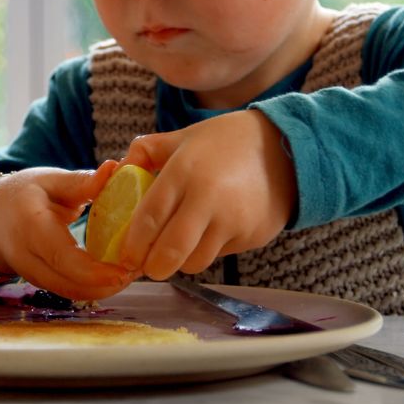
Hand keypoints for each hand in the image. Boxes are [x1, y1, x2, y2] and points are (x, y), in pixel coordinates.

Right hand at [0, 161, 133, 299]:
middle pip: (70, 285)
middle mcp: (27, 258)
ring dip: (105, 288)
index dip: (96, 270)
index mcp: (30, 228)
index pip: (63, 258)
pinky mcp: (41, 283)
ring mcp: (31, 275)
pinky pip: (70, 291)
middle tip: (140, 268)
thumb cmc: (23, 193)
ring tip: (133, 271)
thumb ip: (82, 181)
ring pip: (72, 293)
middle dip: (108, 284)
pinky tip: (116, 274)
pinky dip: (95, 287)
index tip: (127, 268)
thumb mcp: (50, 180)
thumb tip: (115, 168)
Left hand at [118, 109, 295, 279]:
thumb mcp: (184, 137)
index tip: (126, 255)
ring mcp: (233, 220)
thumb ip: (147, 151)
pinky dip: (208, 251)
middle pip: (170, 252)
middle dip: (153, 267)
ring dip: (181, 262)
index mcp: (184, 171)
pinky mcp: (251, 236)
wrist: (285, 148)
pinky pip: (219, 255)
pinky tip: (210, 233)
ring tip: (178, 248)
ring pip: (195, 261)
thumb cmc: (226, 142)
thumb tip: (118, 169)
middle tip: (147, 266)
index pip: (148, 218)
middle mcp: (207, 198)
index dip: (132, 244)